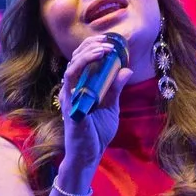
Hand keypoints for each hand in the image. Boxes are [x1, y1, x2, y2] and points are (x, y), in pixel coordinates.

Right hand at [54, 32, 129, 182]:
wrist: (89, 154)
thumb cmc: (97, 132)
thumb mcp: (111, 106)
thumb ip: (115, 88)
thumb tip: (126, 70)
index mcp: (80, 87)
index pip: (82, 60)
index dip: (93, 47)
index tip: (110, 41)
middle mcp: (71, 88)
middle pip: (76, 58)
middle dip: (91, 45)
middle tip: (109, 41)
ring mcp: (69, 94)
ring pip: (73, 65)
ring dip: (89, 53)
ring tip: (105, 48)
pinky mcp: (69, 102)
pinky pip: (71, 78)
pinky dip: (84, 65)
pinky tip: (98, 60)